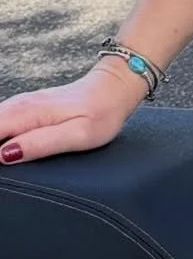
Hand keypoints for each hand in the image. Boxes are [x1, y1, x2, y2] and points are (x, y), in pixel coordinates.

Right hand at [0, 63, 144, 165]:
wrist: (115, 87)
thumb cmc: (102, 113)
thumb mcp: (78, 134)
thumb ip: (41, 143)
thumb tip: (4, 155)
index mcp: (29, 113)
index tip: (1, 171)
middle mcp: (20, 105)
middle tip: (6, 171)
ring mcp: (21, 104)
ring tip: (6, 160)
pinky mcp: (25, 106)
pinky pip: (0, 122)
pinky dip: (0, 134)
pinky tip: (6, 149)